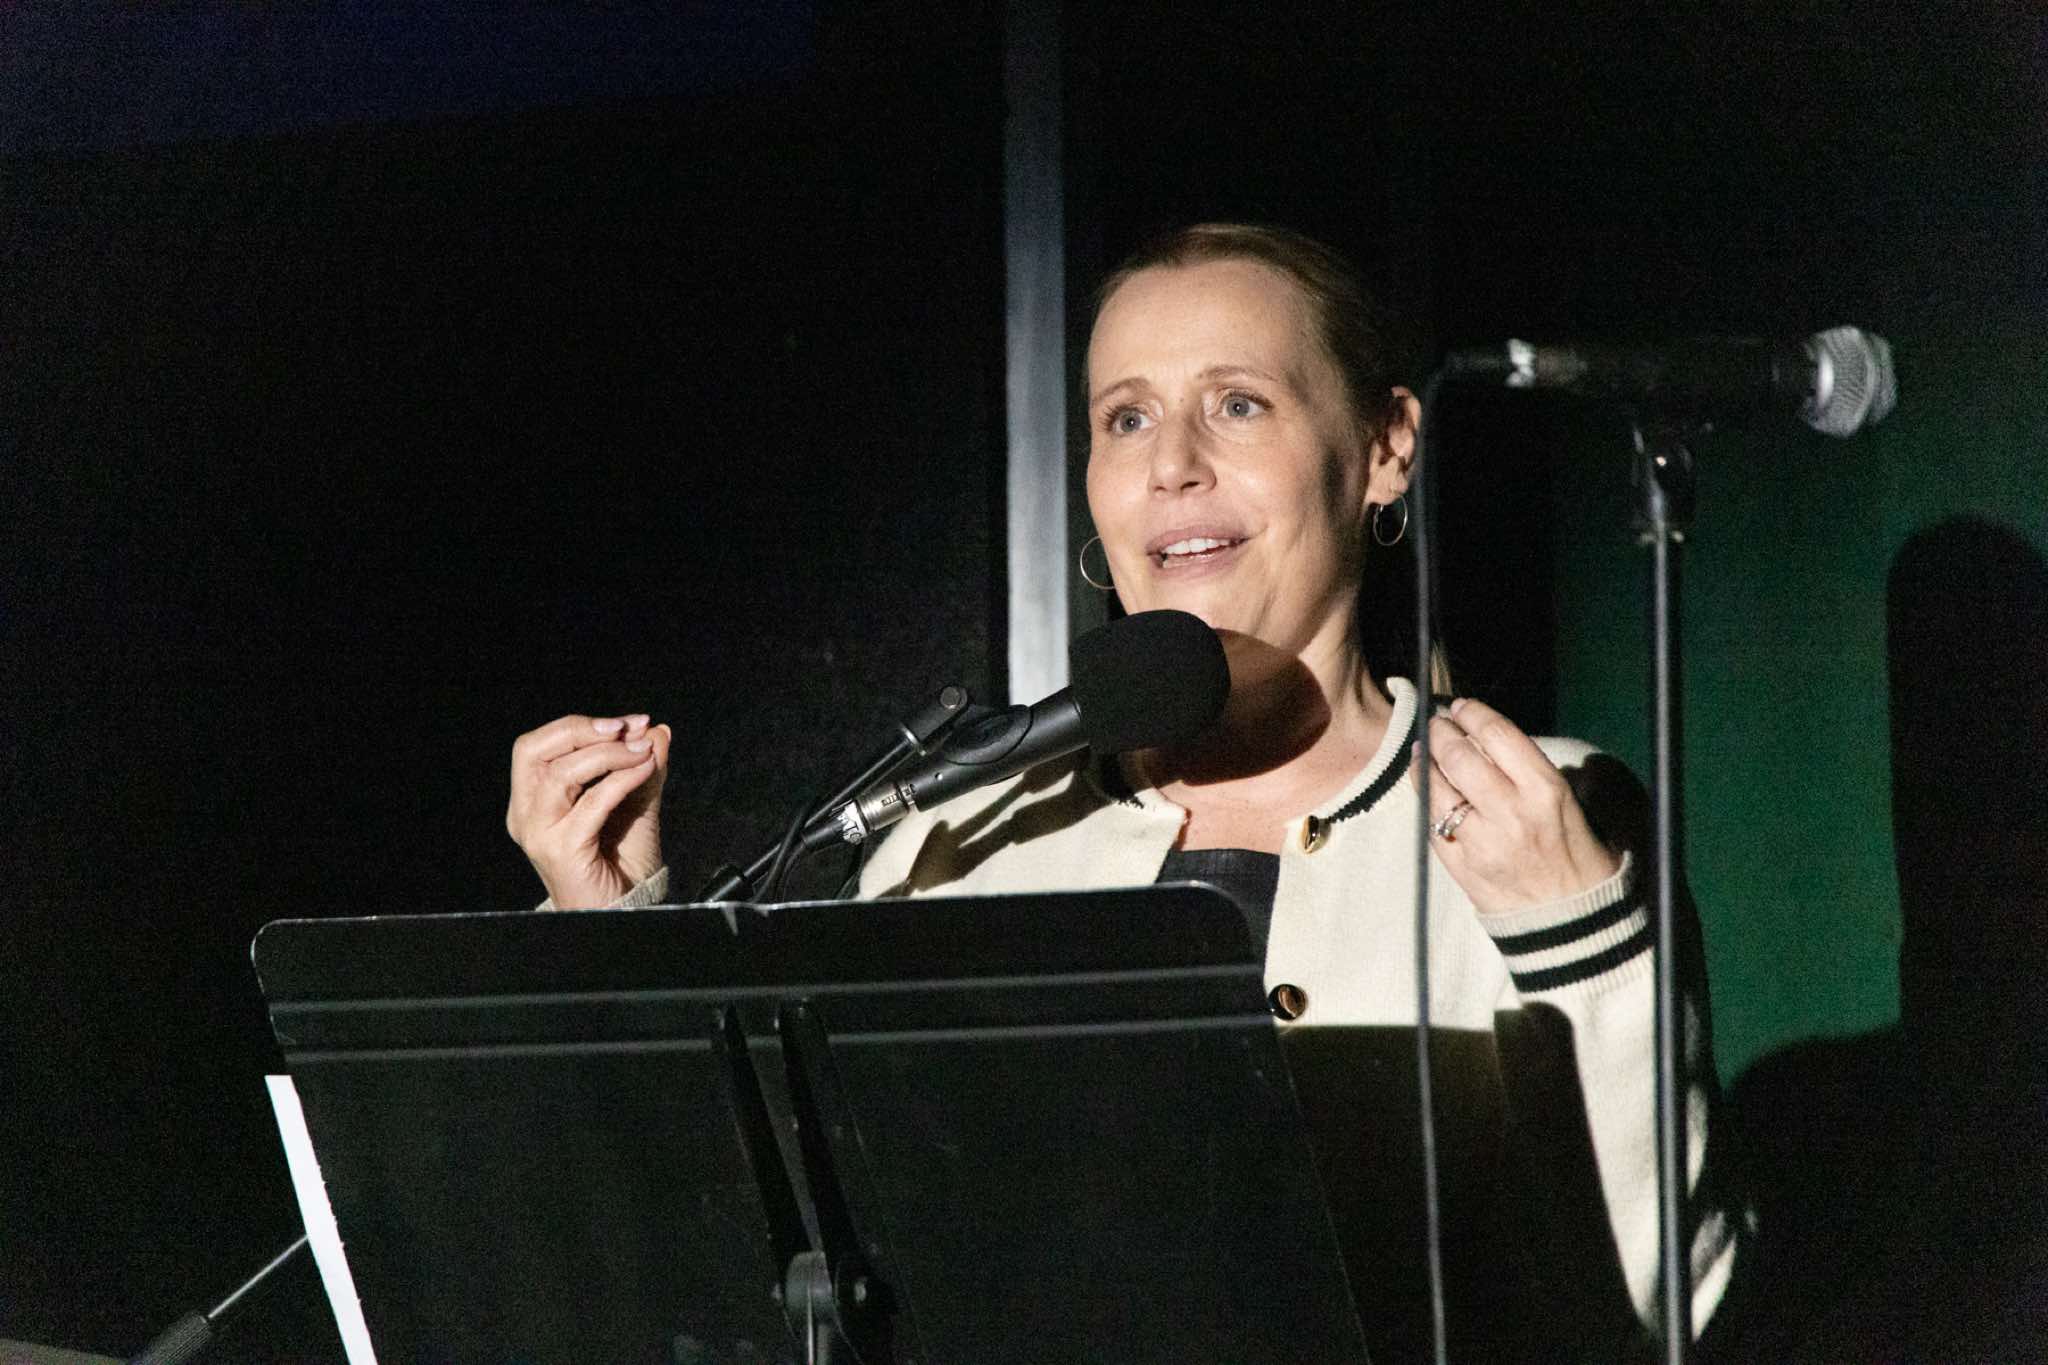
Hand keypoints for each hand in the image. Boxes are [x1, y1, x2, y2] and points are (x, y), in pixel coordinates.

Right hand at [507, 712, 670, 908]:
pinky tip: (646, 769)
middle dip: (583, 729)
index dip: (581, 725)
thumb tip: (657, 730)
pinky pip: (593, 802)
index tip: (630, 722)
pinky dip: (622, 779)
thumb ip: (641, 767)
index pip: (539, 746)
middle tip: (628, 729)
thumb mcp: (635, 803)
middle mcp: (526, 815)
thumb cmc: (621, 863)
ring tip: (643, 751)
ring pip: (562, 773)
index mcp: (532, 800)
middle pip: (533, 750)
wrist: (625, 910)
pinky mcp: (562, 850)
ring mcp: (540, 834)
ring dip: (608, 754)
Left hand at [1409, 698, 1620, 914]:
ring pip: (1436, 787)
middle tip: (1436, 724)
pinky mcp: (1460, 866)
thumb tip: (1488, 739)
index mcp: (1546, 790)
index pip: (1498, 734)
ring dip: (1424, 760)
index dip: (1473, 714)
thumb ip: (1531, 771)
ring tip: (1423, 749)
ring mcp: (1482, 841)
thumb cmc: (1577, 854)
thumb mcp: (1571, 803)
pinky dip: (1424, 797)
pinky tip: (1423, 783)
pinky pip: (1431, 822)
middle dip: (1441, 732)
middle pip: (1459, 755)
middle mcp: (1511, 812)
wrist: (1573, 921)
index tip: (1461, 706)